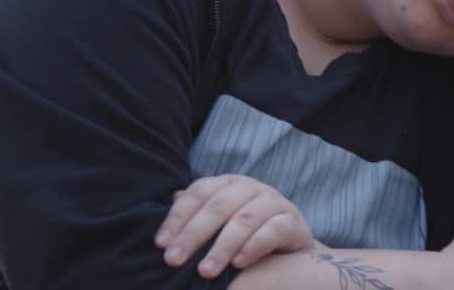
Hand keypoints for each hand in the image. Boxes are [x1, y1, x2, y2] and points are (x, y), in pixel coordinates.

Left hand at [155, 174, 313, 278]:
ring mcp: (274, 202)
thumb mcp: (217, 221)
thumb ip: (194, 213)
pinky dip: (254, 246)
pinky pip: (273, 231)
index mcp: (227, 183)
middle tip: (174, 260)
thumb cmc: (244, 232)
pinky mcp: (292, 221)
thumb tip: (166, 204)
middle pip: (218, 206)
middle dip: (193, 234)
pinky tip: (238, 263)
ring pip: (244, 219)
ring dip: (222, 246)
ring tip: (205, 271)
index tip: (161, 244)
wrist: (288, 246)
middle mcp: (251, 188)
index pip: (198, 193)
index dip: (177, 217)